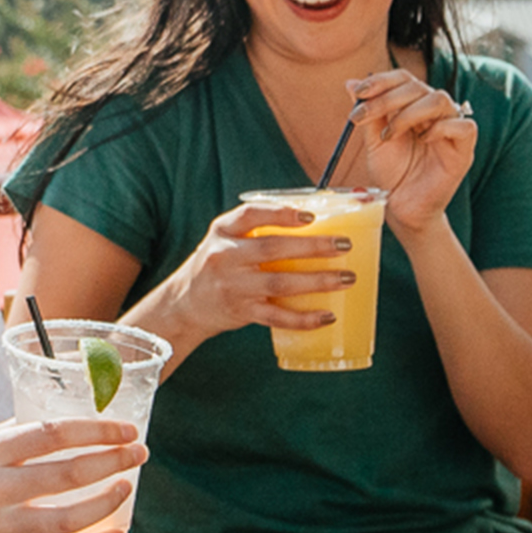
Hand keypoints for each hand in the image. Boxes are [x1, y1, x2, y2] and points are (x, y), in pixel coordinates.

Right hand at [0, 416, 148, 532]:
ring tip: (127, 486)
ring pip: (68, 517)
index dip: (97, 430)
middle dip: (113, 461)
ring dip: (108, 501)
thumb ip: (12, 438)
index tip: (126, 428)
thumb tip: (66, 424)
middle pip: (69, 473)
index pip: (54, 434)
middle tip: (140, 453)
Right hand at [143, 202, 360, 351]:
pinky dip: (304, 318)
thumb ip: (258, 229)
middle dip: (313, 246)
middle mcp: (225, 257)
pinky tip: (327, 315)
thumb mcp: (225, 239)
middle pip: (272, 249)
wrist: (185, 304)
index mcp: (223, 231)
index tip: (311, 216)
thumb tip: (317, 222)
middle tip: (344, 245)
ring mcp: (233, 286)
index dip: (281, 213)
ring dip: (317, 281)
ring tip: (346, 278)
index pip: (250, 215)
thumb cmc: (218, 265)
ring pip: (279, 284)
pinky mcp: (242, 312)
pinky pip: (277, 317)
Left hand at [339, 71, 478, 233]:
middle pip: (418, 86)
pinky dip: (441, 128)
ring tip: (390, 133)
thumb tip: (351, 83)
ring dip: (408, 112)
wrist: (402, 208)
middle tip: (363, 116)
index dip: (382, 80)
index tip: (359, 92)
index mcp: (414, 106)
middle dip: (386, 98)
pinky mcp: (464, 150)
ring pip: (440, 99)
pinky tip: (423, 139)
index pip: (404, 79)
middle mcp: (435, 113)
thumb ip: (369, 113)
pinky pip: (464, 126)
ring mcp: (451, 129)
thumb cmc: (392, 174)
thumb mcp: (374, 141)